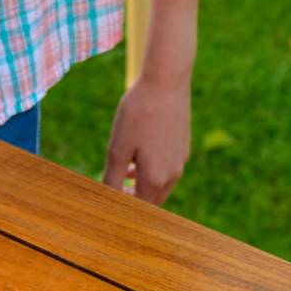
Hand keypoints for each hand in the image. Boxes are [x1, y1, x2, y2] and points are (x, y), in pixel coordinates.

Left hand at [103, 73, 191, 205]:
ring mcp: (180, 161)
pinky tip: (138, 156)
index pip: (139, 208)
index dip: (122, 207)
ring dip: (141, 184)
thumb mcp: (117, 149)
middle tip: (113, 189)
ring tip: (122, 173)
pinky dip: (152, 170)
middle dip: (132, 198)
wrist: (166, 82)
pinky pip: (167, 169)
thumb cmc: (138, 114)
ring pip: (160, 185)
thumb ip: (112, 178)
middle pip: (152, 200)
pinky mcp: (183, 147)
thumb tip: (108, 198)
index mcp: (156, 179)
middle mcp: (173, 175)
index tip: (107, 199)